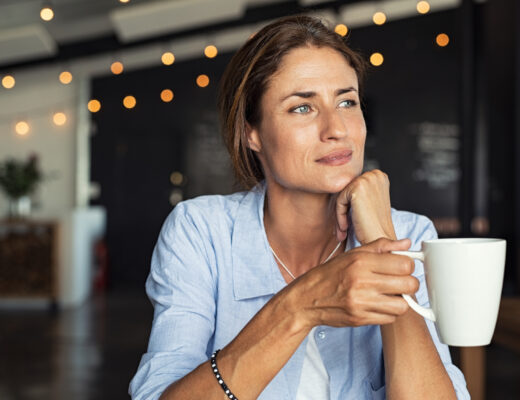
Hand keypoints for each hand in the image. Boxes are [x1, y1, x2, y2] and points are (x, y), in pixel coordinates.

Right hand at [296, 238, 418, 327]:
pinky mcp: (360, 319)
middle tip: (400, 282)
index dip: (408, 265)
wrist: (308, 298)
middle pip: (408, 284)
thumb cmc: (331, 274)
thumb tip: (406, 243)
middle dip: (409, 283)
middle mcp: (362, 281)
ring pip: (403, 305)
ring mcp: (361, 302)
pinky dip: (388, 312)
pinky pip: (390, 319)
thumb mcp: (353, 254)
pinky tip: (378, 304)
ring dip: (400, 300)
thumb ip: (381, 247)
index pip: (404, 264)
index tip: (402, 267)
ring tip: (389, 295)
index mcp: (361, 261)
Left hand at [335, 169, 394, 244]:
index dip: (349, 205)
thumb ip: (359, 191)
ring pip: (342, 196)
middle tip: (343, 228)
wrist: (380, 239)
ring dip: (340, 214)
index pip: (353, 186)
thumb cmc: (374, 226)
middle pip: (347, 190)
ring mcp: (367, 179)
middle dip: (343, 210)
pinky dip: (340, 216)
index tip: (349, 221)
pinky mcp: (358, 188)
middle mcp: (375, 174)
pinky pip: (339, 201)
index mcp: (379, 176)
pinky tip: (345, 228)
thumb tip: (339, 186)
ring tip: (343, 230)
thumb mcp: (369, 202)